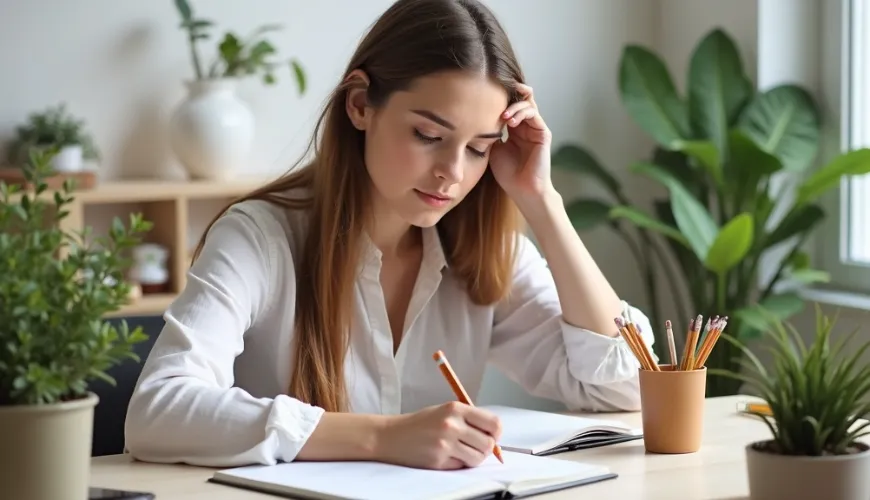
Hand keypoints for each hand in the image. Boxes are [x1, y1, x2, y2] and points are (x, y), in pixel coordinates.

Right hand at [375, 401, 501, 469]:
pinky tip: (446, 456)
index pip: (493, 423)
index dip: (496, 433)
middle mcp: (452, 424)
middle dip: (485, 448)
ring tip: (461, 452)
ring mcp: (445, 444)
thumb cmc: (420, 423)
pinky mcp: (438, 460)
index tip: (491, 436)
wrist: (391, 435)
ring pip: (478, 458)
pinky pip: (461, 466)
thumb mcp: (445, 411)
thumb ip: (469, 419)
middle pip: (488, 444)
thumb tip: (494, 435)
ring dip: (473, 458)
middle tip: (474, 446)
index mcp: (456, 408)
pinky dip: (458, 464)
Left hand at [489, 83, 554, 204]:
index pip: (509, 105)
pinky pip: (533, 114)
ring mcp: (535, 128)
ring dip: (513, 106)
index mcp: (514, 129)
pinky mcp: (543, 133)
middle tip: (495, 91)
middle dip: (508, 93)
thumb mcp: (493, 148)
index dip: (499, 97)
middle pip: (520, 99)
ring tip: (503, 116)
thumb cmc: (507, 174)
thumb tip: (479, 115)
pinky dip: (521, 113)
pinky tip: (510, 121)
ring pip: (526, 103)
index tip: (483, 92)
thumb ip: (491, 131)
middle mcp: (526, 126)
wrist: (522, 190)